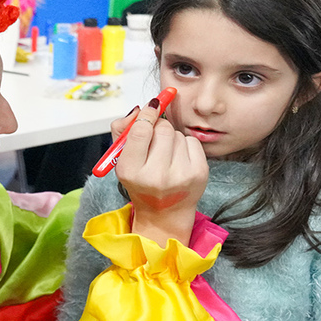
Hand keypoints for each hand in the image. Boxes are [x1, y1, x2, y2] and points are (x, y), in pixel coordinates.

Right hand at [114, 114, 206, 246]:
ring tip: (166, 156)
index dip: (147, 115)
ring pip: (178, 134)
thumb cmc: (141, 182)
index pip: (140, 131)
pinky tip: (179, 160)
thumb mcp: (121, 160)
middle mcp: (155, 176)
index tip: (151, 107)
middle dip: (159, 127)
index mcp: (130, 171)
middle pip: (163, 129)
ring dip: (172, 138)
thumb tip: (140, 110)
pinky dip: (185, 145)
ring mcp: (180, 176)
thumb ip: (122, 130)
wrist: (164, 213)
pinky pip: (192, 141)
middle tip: (156, 137)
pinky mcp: (199, 174)